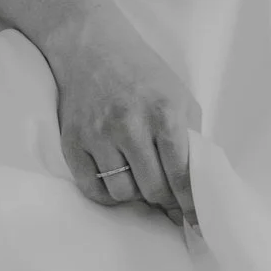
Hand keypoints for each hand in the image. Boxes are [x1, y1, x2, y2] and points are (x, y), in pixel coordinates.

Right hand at [47, 4, 202, 224]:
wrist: (93, 48)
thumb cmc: (145, 75)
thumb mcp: (181, 97)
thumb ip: (192, 138)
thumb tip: (198, 183)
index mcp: (164, 113)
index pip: (182, 174)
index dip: (191, 204)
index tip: (196, 222)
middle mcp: (130, 126)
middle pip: (153, 190)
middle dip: (165, 201)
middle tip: (169, 199)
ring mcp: (98, 135)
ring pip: (122, 193)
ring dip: (135, 194)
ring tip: (141, 178)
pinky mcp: (72, 142)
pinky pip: (92, 188)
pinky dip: (107, 193)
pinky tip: (117, 179)